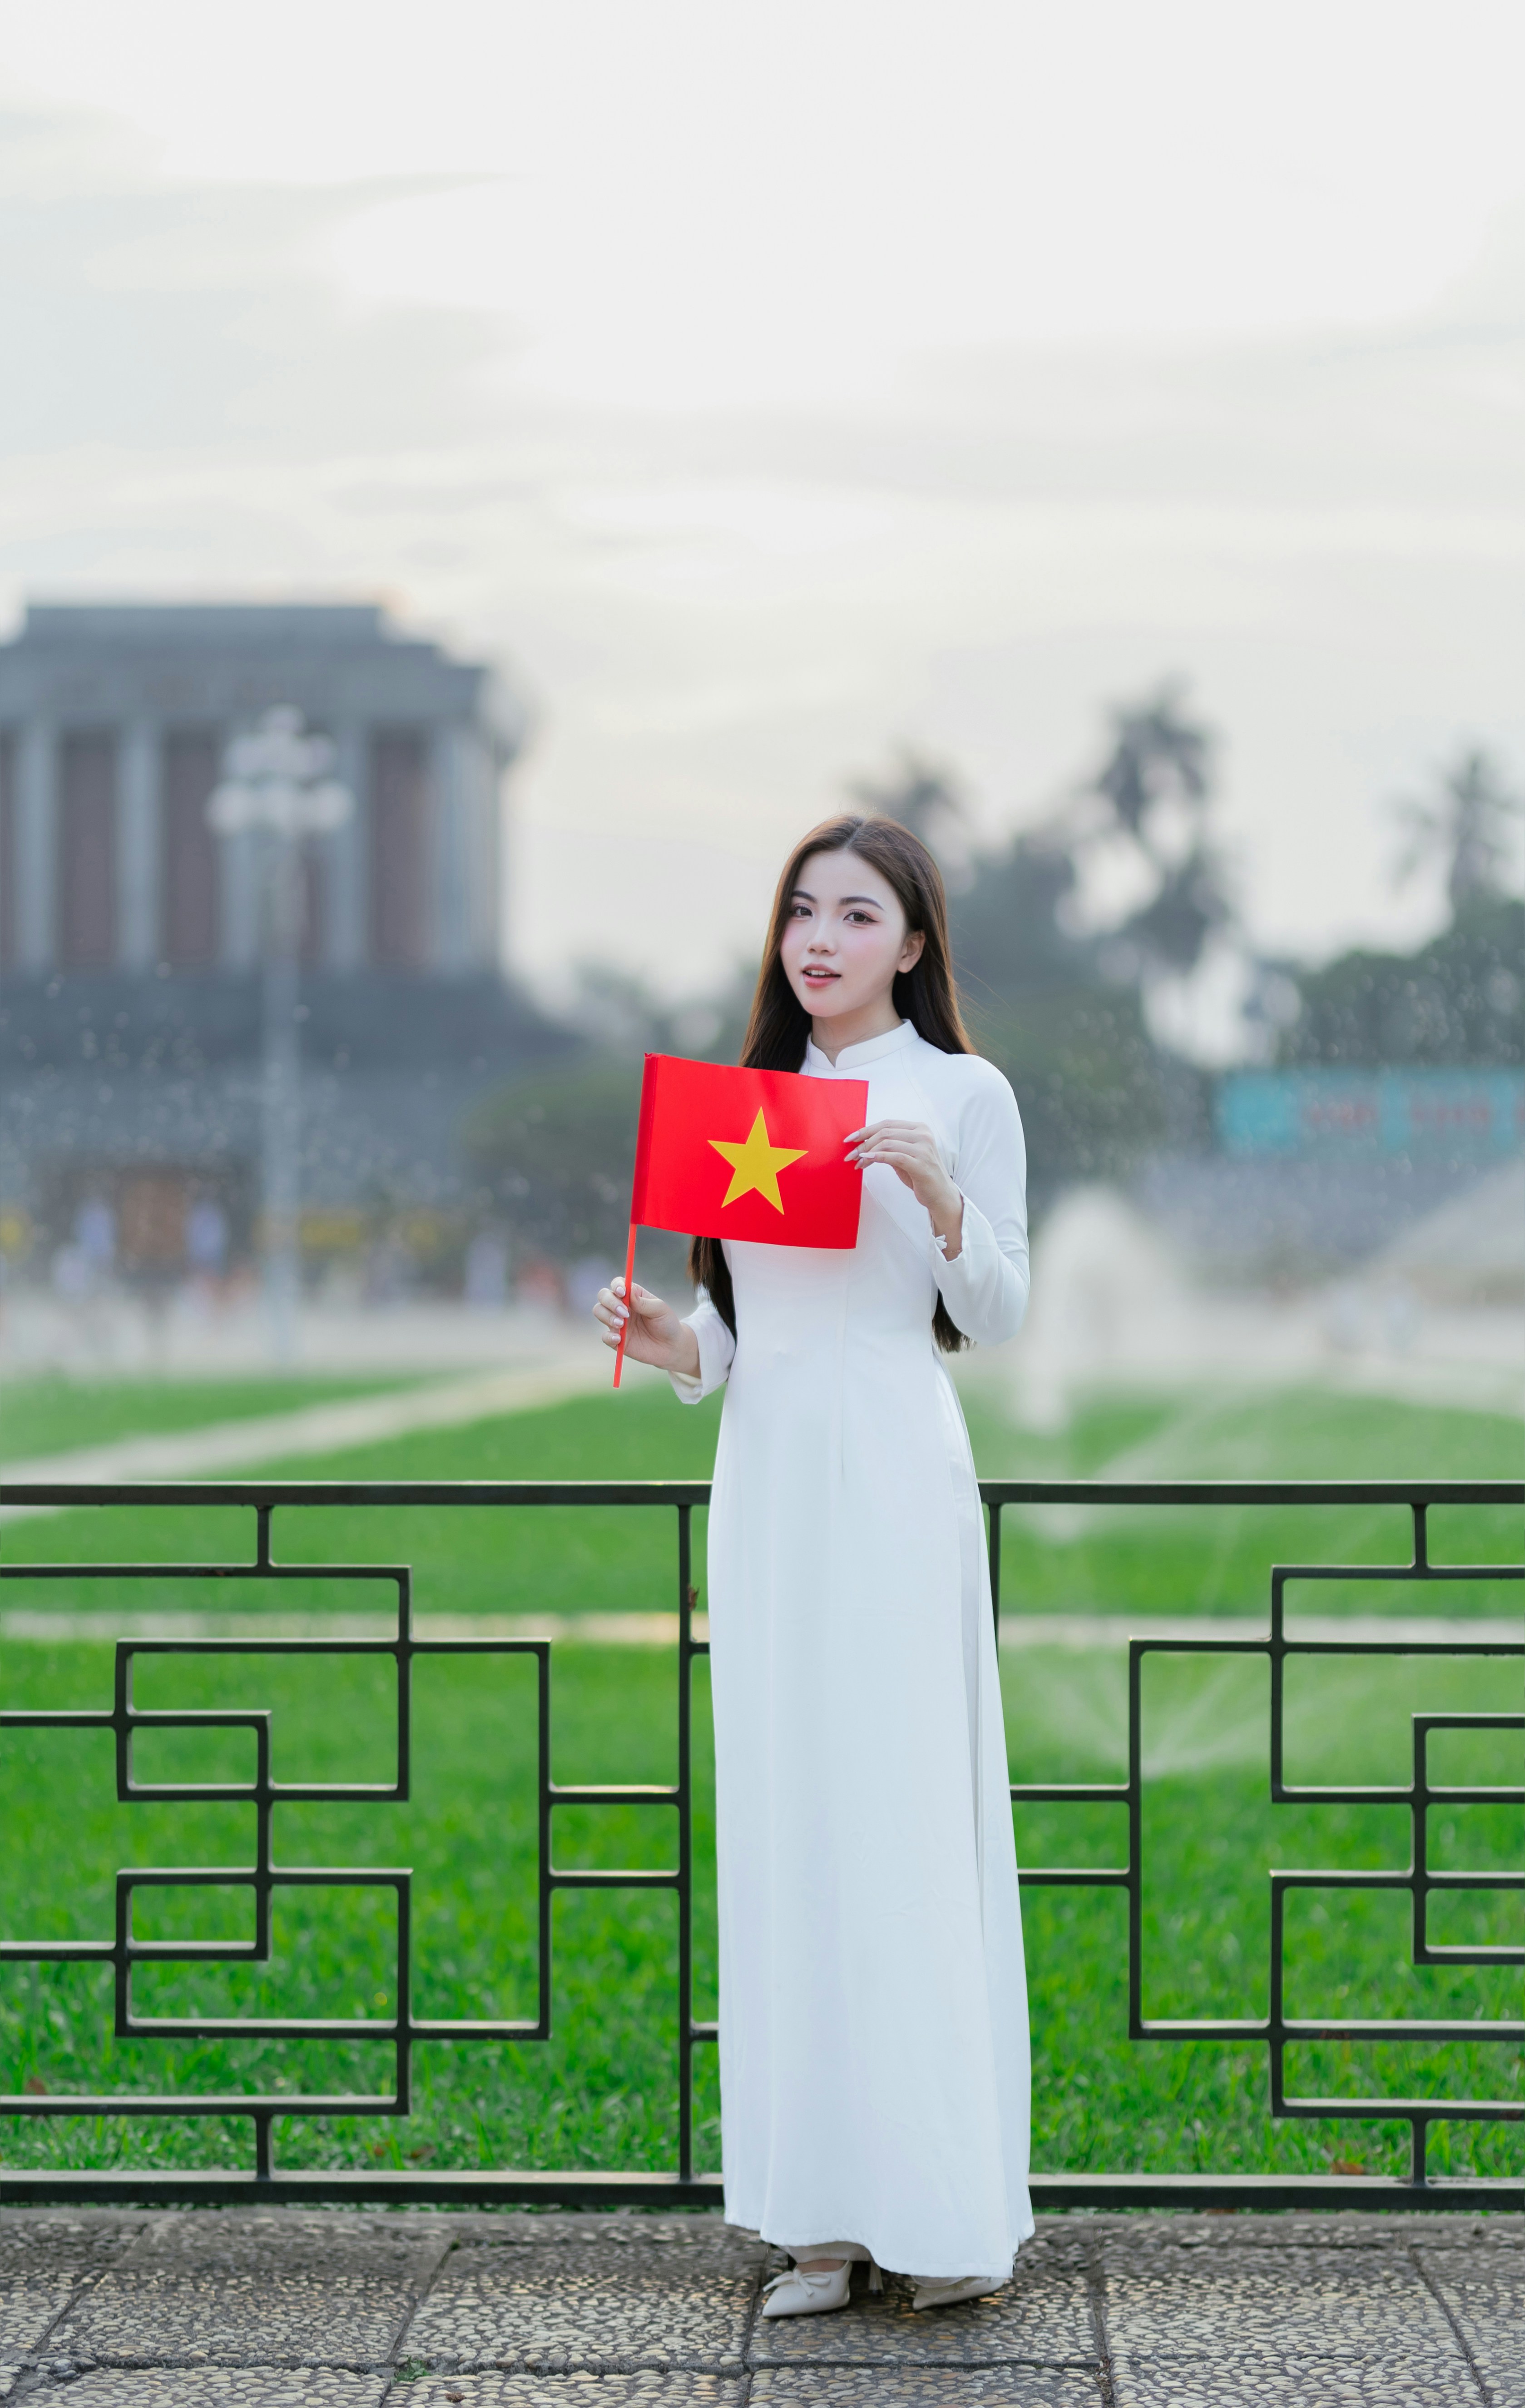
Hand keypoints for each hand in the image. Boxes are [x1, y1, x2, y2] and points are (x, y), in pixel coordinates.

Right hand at [593, 1277, 700, 1377]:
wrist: (670, 1347)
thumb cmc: (666, 1323)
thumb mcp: (660, 1310)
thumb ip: (644, 1302)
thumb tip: (629, 1292)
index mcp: (632, 1295)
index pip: (617, 1284)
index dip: (616, 1286)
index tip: (622, 1292)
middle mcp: (621, 1306)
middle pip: (603, 1296)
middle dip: (610, 1302)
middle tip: (625, 1313)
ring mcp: (617, 1323)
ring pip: (599, 1312)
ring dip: (608, 1316)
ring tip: (622, 1324)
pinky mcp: (616, 1340)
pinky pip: (604, 1336)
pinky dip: (609, 1336)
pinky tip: (619, 1339)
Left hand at [847, 1120, 963, 1256]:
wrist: (940, 1194)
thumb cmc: (920, 1175)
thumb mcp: (903, 1156)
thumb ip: (889, 1146)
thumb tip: (863, 1144)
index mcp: (919, 1128)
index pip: (887, 1124)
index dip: (866, 1130)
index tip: (850, 1139)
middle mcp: (923, 1135)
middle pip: (885, 1132)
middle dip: (863, 1143)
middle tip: (851, 1155)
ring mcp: (924, 1149)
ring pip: (887, 1143)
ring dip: (867, 1152)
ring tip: (858, 1163)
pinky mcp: (921, 1164)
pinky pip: (895, 1156)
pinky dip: (877, 1157)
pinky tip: (866, 1161)